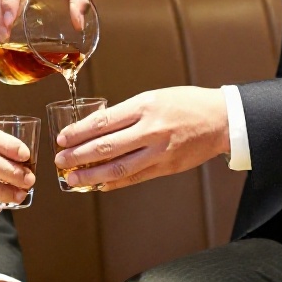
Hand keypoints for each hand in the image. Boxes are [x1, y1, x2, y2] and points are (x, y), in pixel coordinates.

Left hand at [53, 86, 230, 190]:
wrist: (221, 119)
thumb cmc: (186, 103)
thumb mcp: (154, 97)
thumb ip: (127, 112)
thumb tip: (97, 127)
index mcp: (145, 106)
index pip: (103, 122)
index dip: (78, 132)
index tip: (62, 138)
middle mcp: (151, 130)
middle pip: (106, 146)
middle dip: (78, 155)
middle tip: (60, 160)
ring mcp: (159, 152)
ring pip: (118, 168)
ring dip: (91, 175)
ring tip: (73, 178)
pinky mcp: (166, 167)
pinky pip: (135, 178)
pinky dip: (114, 183)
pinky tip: (98, 185)